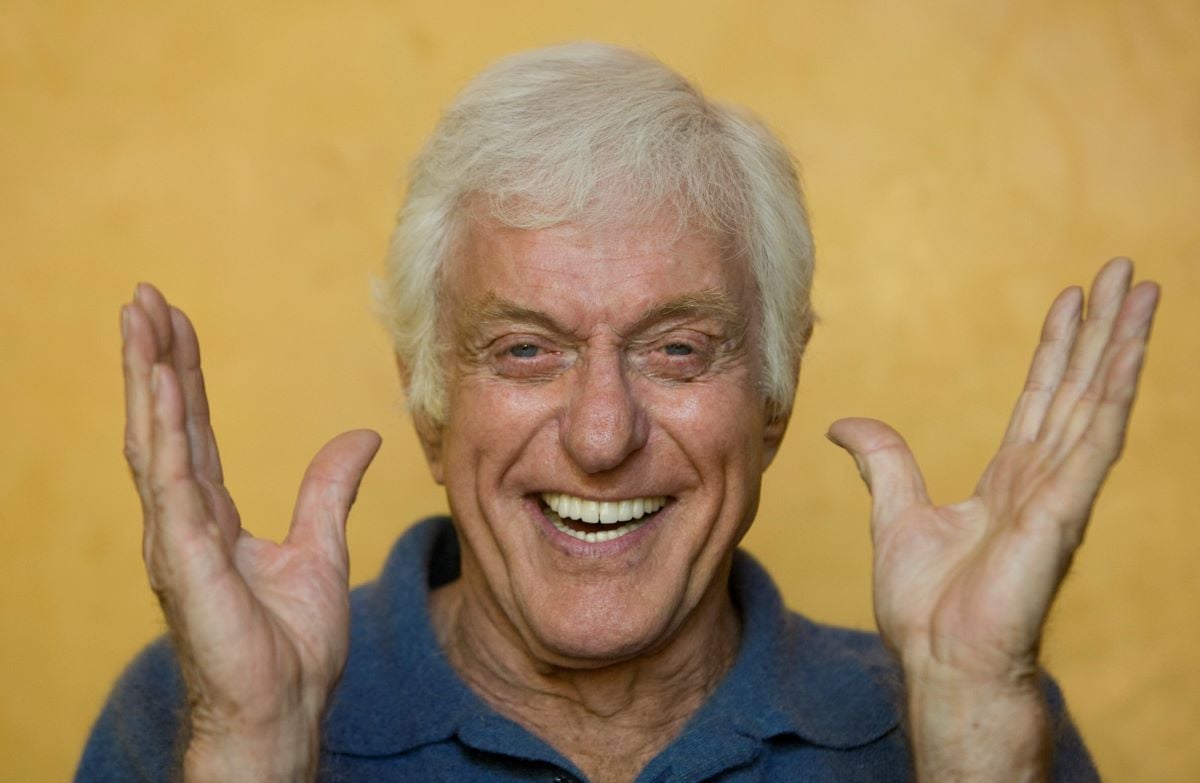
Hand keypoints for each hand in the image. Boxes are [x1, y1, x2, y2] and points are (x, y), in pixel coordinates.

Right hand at [122, 284, 380, 781]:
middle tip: (144, 297)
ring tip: (138, 318)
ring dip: (146, 377)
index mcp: (211, 516)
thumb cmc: (290, 646)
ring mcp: (176, 538)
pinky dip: (162, 430)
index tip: (174, 321)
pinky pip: (170, 481)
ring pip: (156, 440)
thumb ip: (329, 490)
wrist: (284, 708)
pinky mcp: (184, 560)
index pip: (193, 429)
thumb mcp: (320, 548)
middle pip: (165, 422)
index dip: (182, 375)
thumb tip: (361, 438)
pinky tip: (156, 385)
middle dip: (153, 359)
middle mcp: (184, 520)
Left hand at [827, 258, 1157, 776]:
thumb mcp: (893, 512)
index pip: (1042, 399)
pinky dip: (1111, 397)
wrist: (938, 659)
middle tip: (1125, 270)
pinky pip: (1093, 446)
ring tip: (1142, 290)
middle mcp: (1044, 480)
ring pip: (1097, 403)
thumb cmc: (926, 605)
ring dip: (1121, 345)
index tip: (1072, 300)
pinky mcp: (1060, 516)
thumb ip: (882, 461)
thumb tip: (842, 425)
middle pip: (1079, 387)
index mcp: (1010, 480)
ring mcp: (1058, 496)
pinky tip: (1128, 355)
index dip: (1058, 349)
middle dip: (1102, 329)